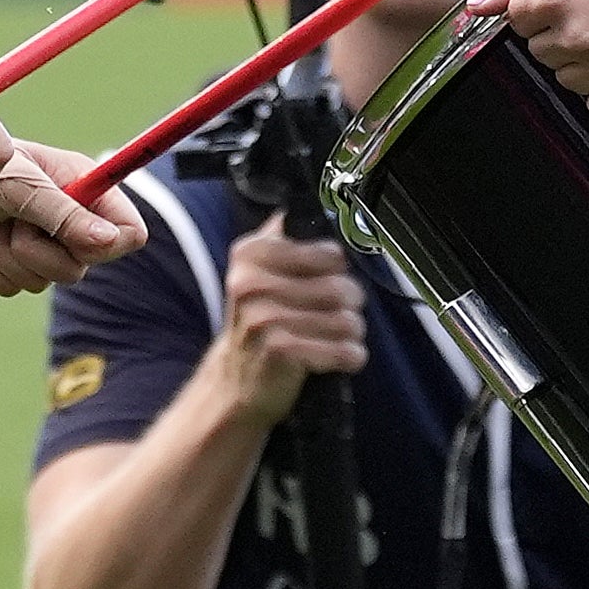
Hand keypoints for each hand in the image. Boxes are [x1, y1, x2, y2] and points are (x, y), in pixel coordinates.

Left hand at [0, 151, 141, 295]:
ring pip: (41, 283)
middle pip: (79, 268)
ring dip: (5, 256)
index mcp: (85, 191)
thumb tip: (109, 242)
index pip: (128, 233)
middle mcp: (71, 221)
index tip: (72, 237)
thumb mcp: (26, 187)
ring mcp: (43, 245)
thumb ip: (68, 215)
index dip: (106, 244)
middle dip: (35, 252)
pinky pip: (12, 288)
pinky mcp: (14, 263)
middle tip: (12, 223)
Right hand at [210, 222, 367, 425]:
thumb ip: (277, 238)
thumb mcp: (256, 272)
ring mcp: (265, 317)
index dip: (337, 269)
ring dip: (352, 333)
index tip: (329, 278)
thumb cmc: (258, 323)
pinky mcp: (281, 350)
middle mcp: (252, 283)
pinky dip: (350, 357)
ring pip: (348, 321)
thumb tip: (300, 208)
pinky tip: (339, 358)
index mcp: (249, 255)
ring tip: (338, 337)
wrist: (236, 379)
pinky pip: (344, 350)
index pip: (329, 254)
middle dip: (351, 305)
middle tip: (339, 313)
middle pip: (342, 288)